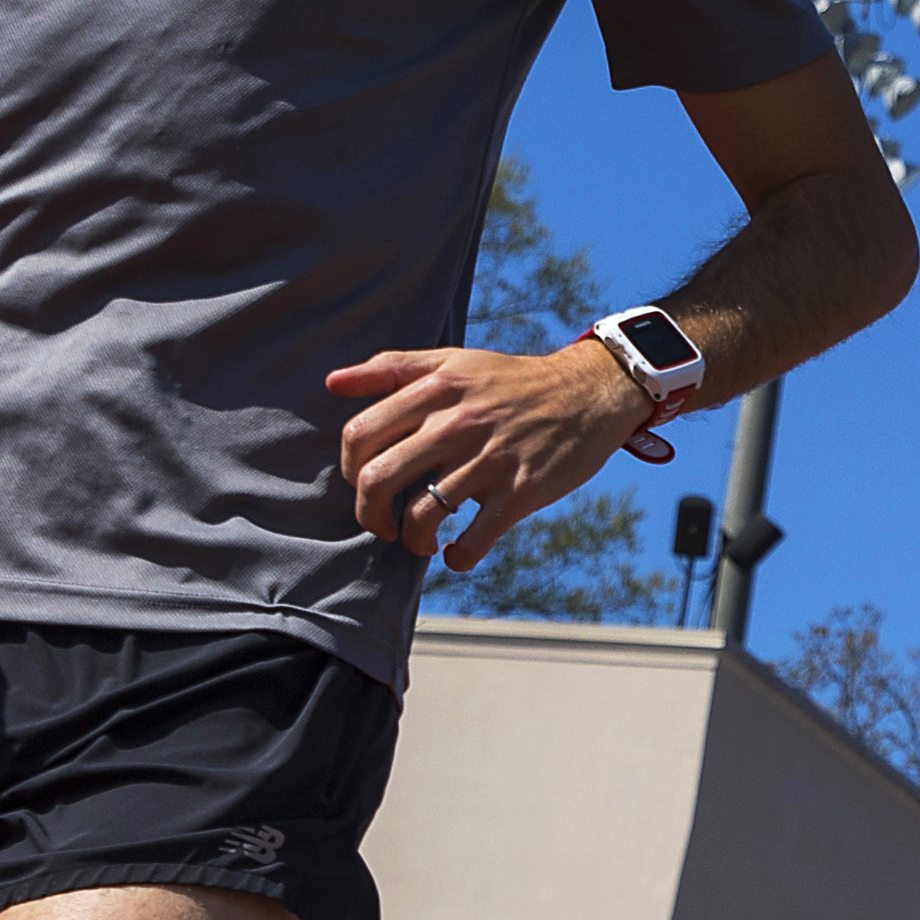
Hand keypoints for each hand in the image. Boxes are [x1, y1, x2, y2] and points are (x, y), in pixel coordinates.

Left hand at [326, 333, 646, 573]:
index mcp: (435, 389)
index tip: (366, 482)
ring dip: (413, 540)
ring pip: (422, 516)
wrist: (588, 393)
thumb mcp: (453, 361)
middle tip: (383, 523)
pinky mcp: (521, 492)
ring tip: (422, 540)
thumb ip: (391, 368)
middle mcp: (457, 423)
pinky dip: (459, 557)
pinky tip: (458, 553)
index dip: (351, 468)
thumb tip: (331, 383)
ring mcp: (490, 459)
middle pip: (379, 479)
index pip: (361, 434)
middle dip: (370, 514)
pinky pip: (474, 539)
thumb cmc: (510, 383)